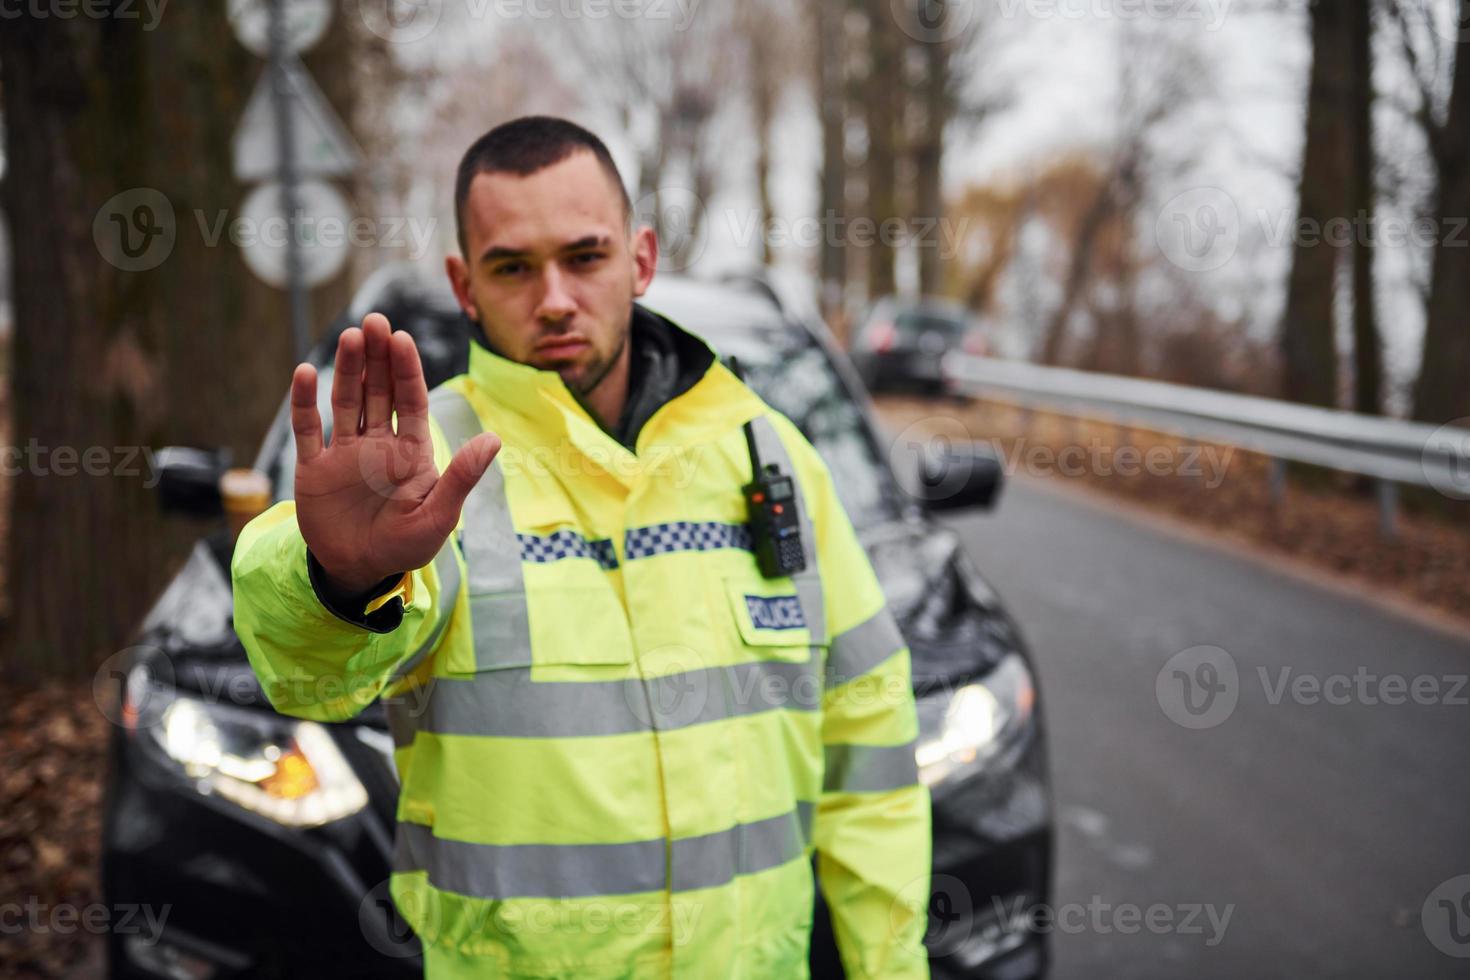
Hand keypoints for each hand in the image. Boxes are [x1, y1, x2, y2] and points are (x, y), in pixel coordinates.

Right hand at [290, 313, 500, 595]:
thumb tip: (494, 440)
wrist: (359, 573)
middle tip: (374, 321)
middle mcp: (377, 444)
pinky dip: (304, 402)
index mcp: (410, 451)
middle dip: (377, 356)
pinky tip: (304, 373)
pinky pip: (308, 429)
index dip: (406, 369)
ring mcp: (344, 453)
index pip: (409, 400)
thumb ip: (461, 477)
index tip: (401, 338)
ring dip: (346, 369)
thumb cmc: (406, 547)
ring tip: (349, 336)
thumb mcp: (439, 516)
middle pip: (378, 391)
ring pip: (345, 401)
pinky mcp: (314, 468)